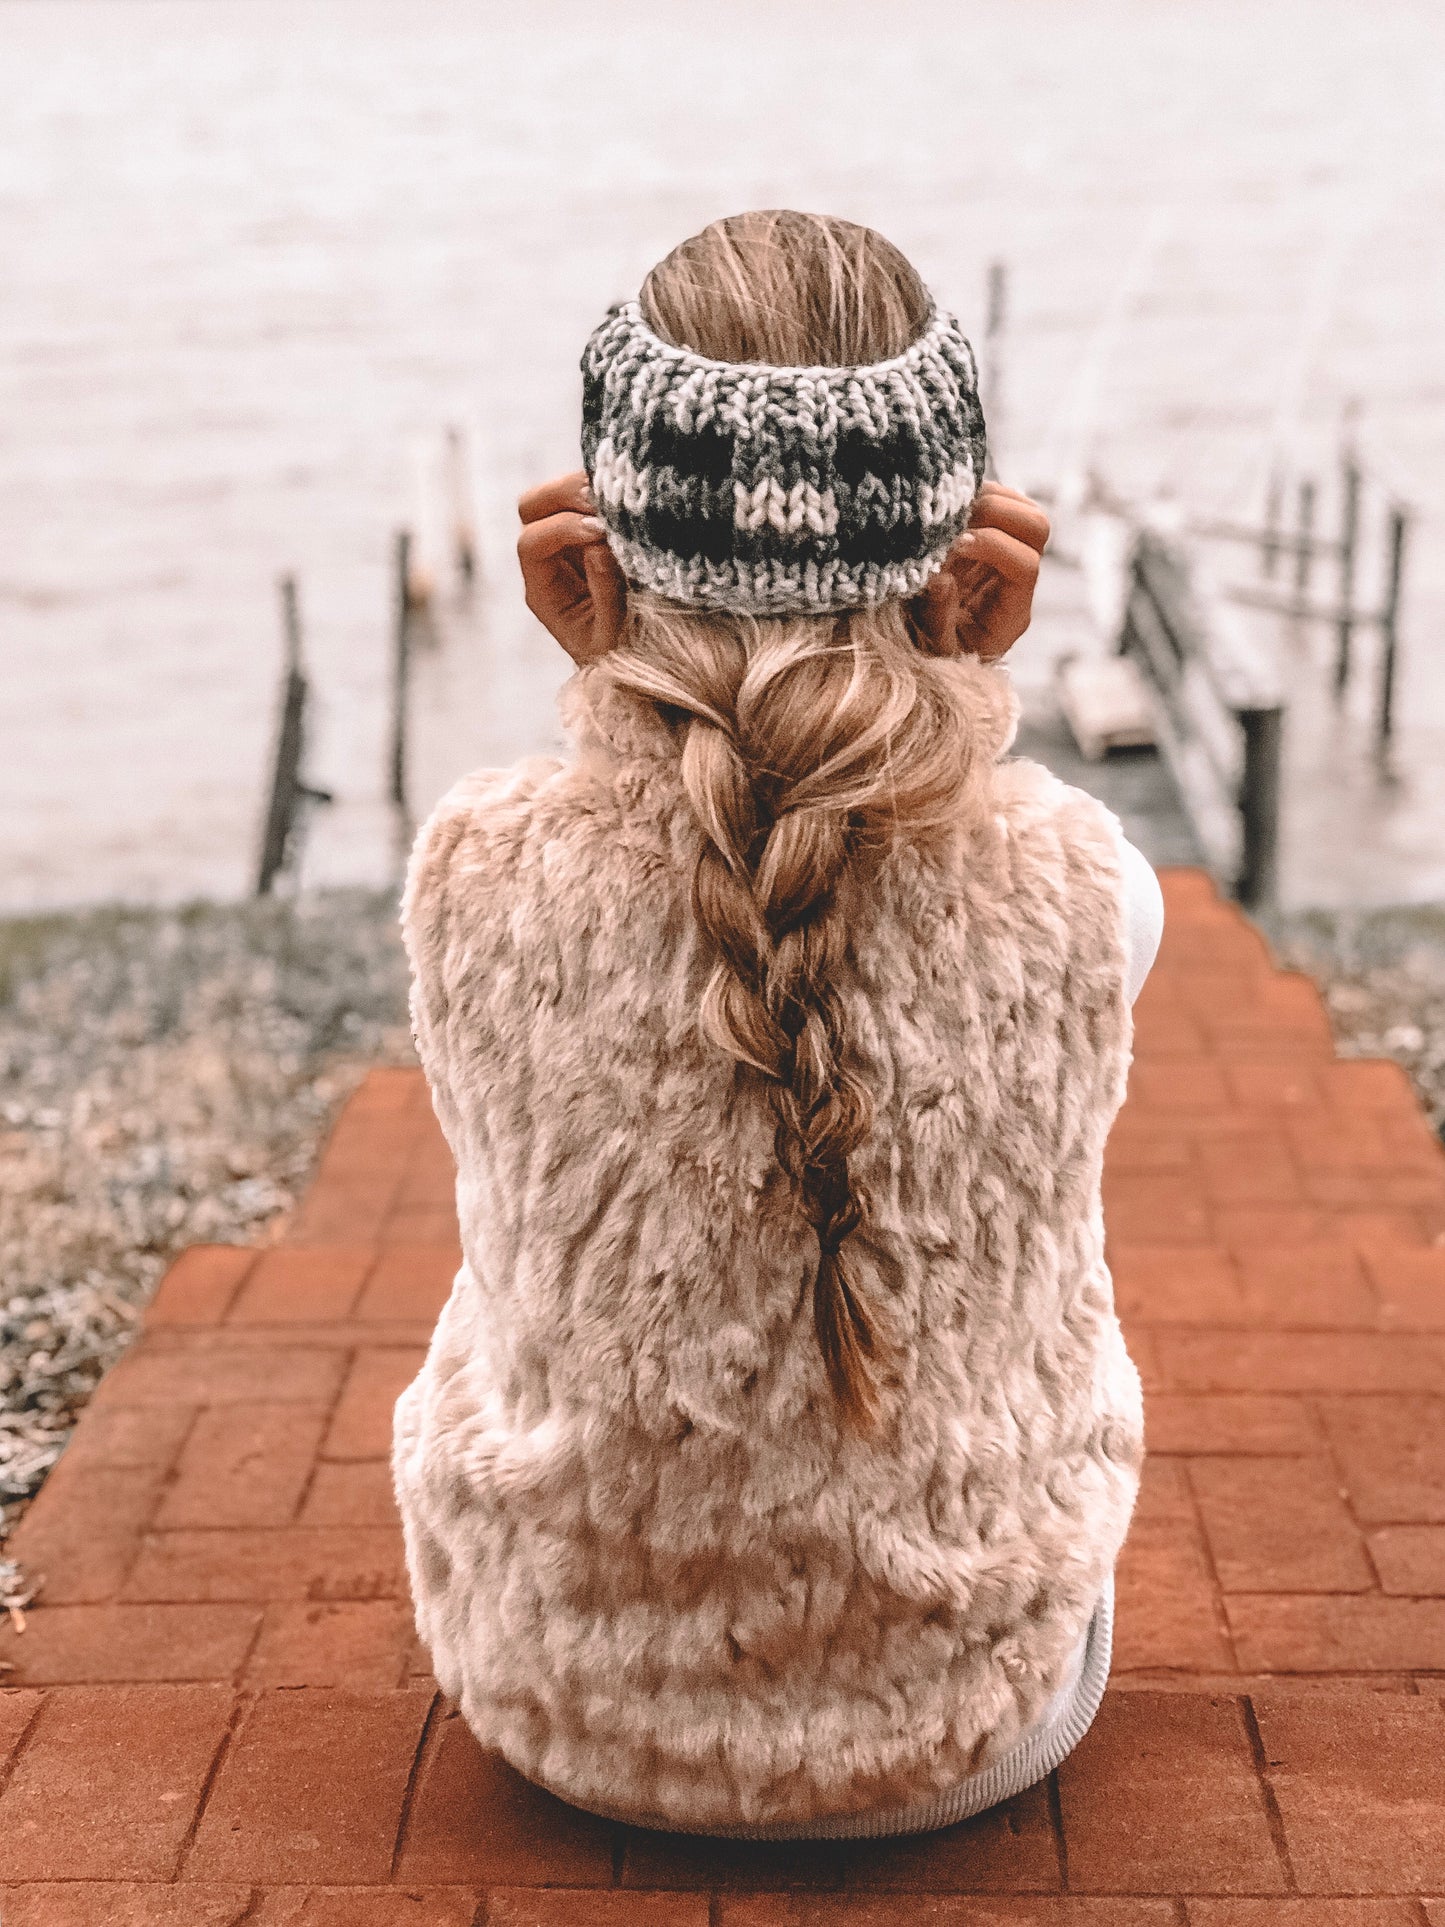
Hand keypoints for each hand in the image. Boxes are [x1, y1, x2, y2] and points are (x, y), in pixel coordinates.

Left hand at [517, 470, 627, 663]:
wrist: (642, 660)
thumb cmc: (624, 655)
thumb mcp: (615, 638)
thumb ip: (606, 596)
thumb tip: (598, 547)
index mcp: (544, 591)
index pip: (531, 543)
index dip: (562, 529)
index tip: (601, 532)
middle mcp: (550, 559)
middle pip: (532, 506)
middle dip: (565, 494)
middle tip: (606, 499)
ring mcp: (572, 541)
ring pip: (560, 493)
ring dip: (590, 488)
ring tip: (624, 498)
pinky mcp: (598, 529)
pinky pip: (594, 496)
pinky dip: (610, 492)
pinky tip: (634, 501)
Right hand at [912, 482, 1049, 660]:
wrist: (932, 656)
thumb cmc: (933, 657)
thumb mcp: (932, 650)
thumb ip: (937, 617)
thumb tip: (939, 578)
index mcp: (1011, 613)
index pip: (1025, 566)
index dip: (993, 547)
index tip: (954, 545)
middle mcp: (1017, 580)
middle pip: (1037, 526)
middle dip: (997, 511)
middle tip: (954, 517)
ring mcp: (1005, 555)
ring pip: (1021, 507)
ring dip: (986, 497)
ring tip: (947, 510)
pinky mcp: (988, 539)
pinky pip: (997, 502)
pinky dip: (974, 495)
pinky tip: (946, 507)